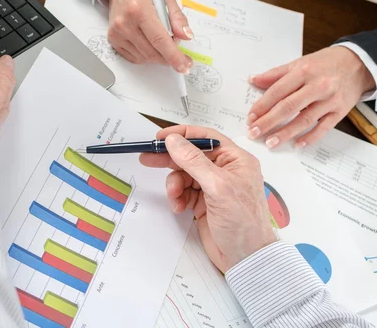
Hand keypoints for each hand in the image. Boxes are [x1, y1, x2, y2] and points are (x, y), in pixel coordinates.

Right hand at [99, 0, 193, 72]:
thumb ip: (177, 18)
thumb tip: (186, 37)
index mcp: (139, 8)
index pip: (159, 39)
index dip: (174, 56)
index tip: (185, 66)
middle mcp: (124, 22)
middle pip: (152, 51)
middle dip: (169, 58)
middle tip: (181, 58)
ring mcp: (116, 32)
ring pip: (144, 57)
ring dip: (158, 56)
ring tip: (163, 43)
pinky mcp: (112, 39)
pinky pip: (134, 57)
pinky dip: (146, 56)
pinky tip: (150, 44)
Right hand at [140, 126, 276, 272]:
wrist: (246, 258)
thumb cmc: (243, 223)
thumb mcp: (217, 187)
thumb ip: (193, 161)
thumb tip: (174, 140)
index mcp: (236, 160)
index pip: (206, 138)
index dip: (183, 135)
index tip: (161, 137)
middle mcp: (225, 170)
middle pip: (191, 156)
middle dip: (171, 160)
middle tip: (149, 158)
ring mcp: (214, 187)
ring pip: (184, 175)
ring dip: (174, 184)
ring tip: (174, 196)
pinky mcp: (204, 202)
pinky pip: (183, 192)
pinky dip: (177, 197)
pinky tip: (179, 207)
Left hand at [248, 46, 375, 147]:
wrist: (357, 64)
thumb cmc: (325, 64)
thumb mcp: (299, 63)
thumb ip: (275, 74)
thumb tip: (253, 80)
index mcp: (303, 72)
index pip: (277, 91)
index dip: (262, 106)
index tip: (250, 117)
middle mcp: (317, 86)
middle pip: (288, 107)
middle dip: (268, 122)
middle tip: (254, 133)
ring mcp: (330, 100)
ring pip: (305, 119)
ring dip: (286, 133)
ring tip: (270, 142)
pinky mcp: (340, 111)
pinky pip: (324, 127)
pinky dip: (311, 137)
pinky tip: (298, 144)